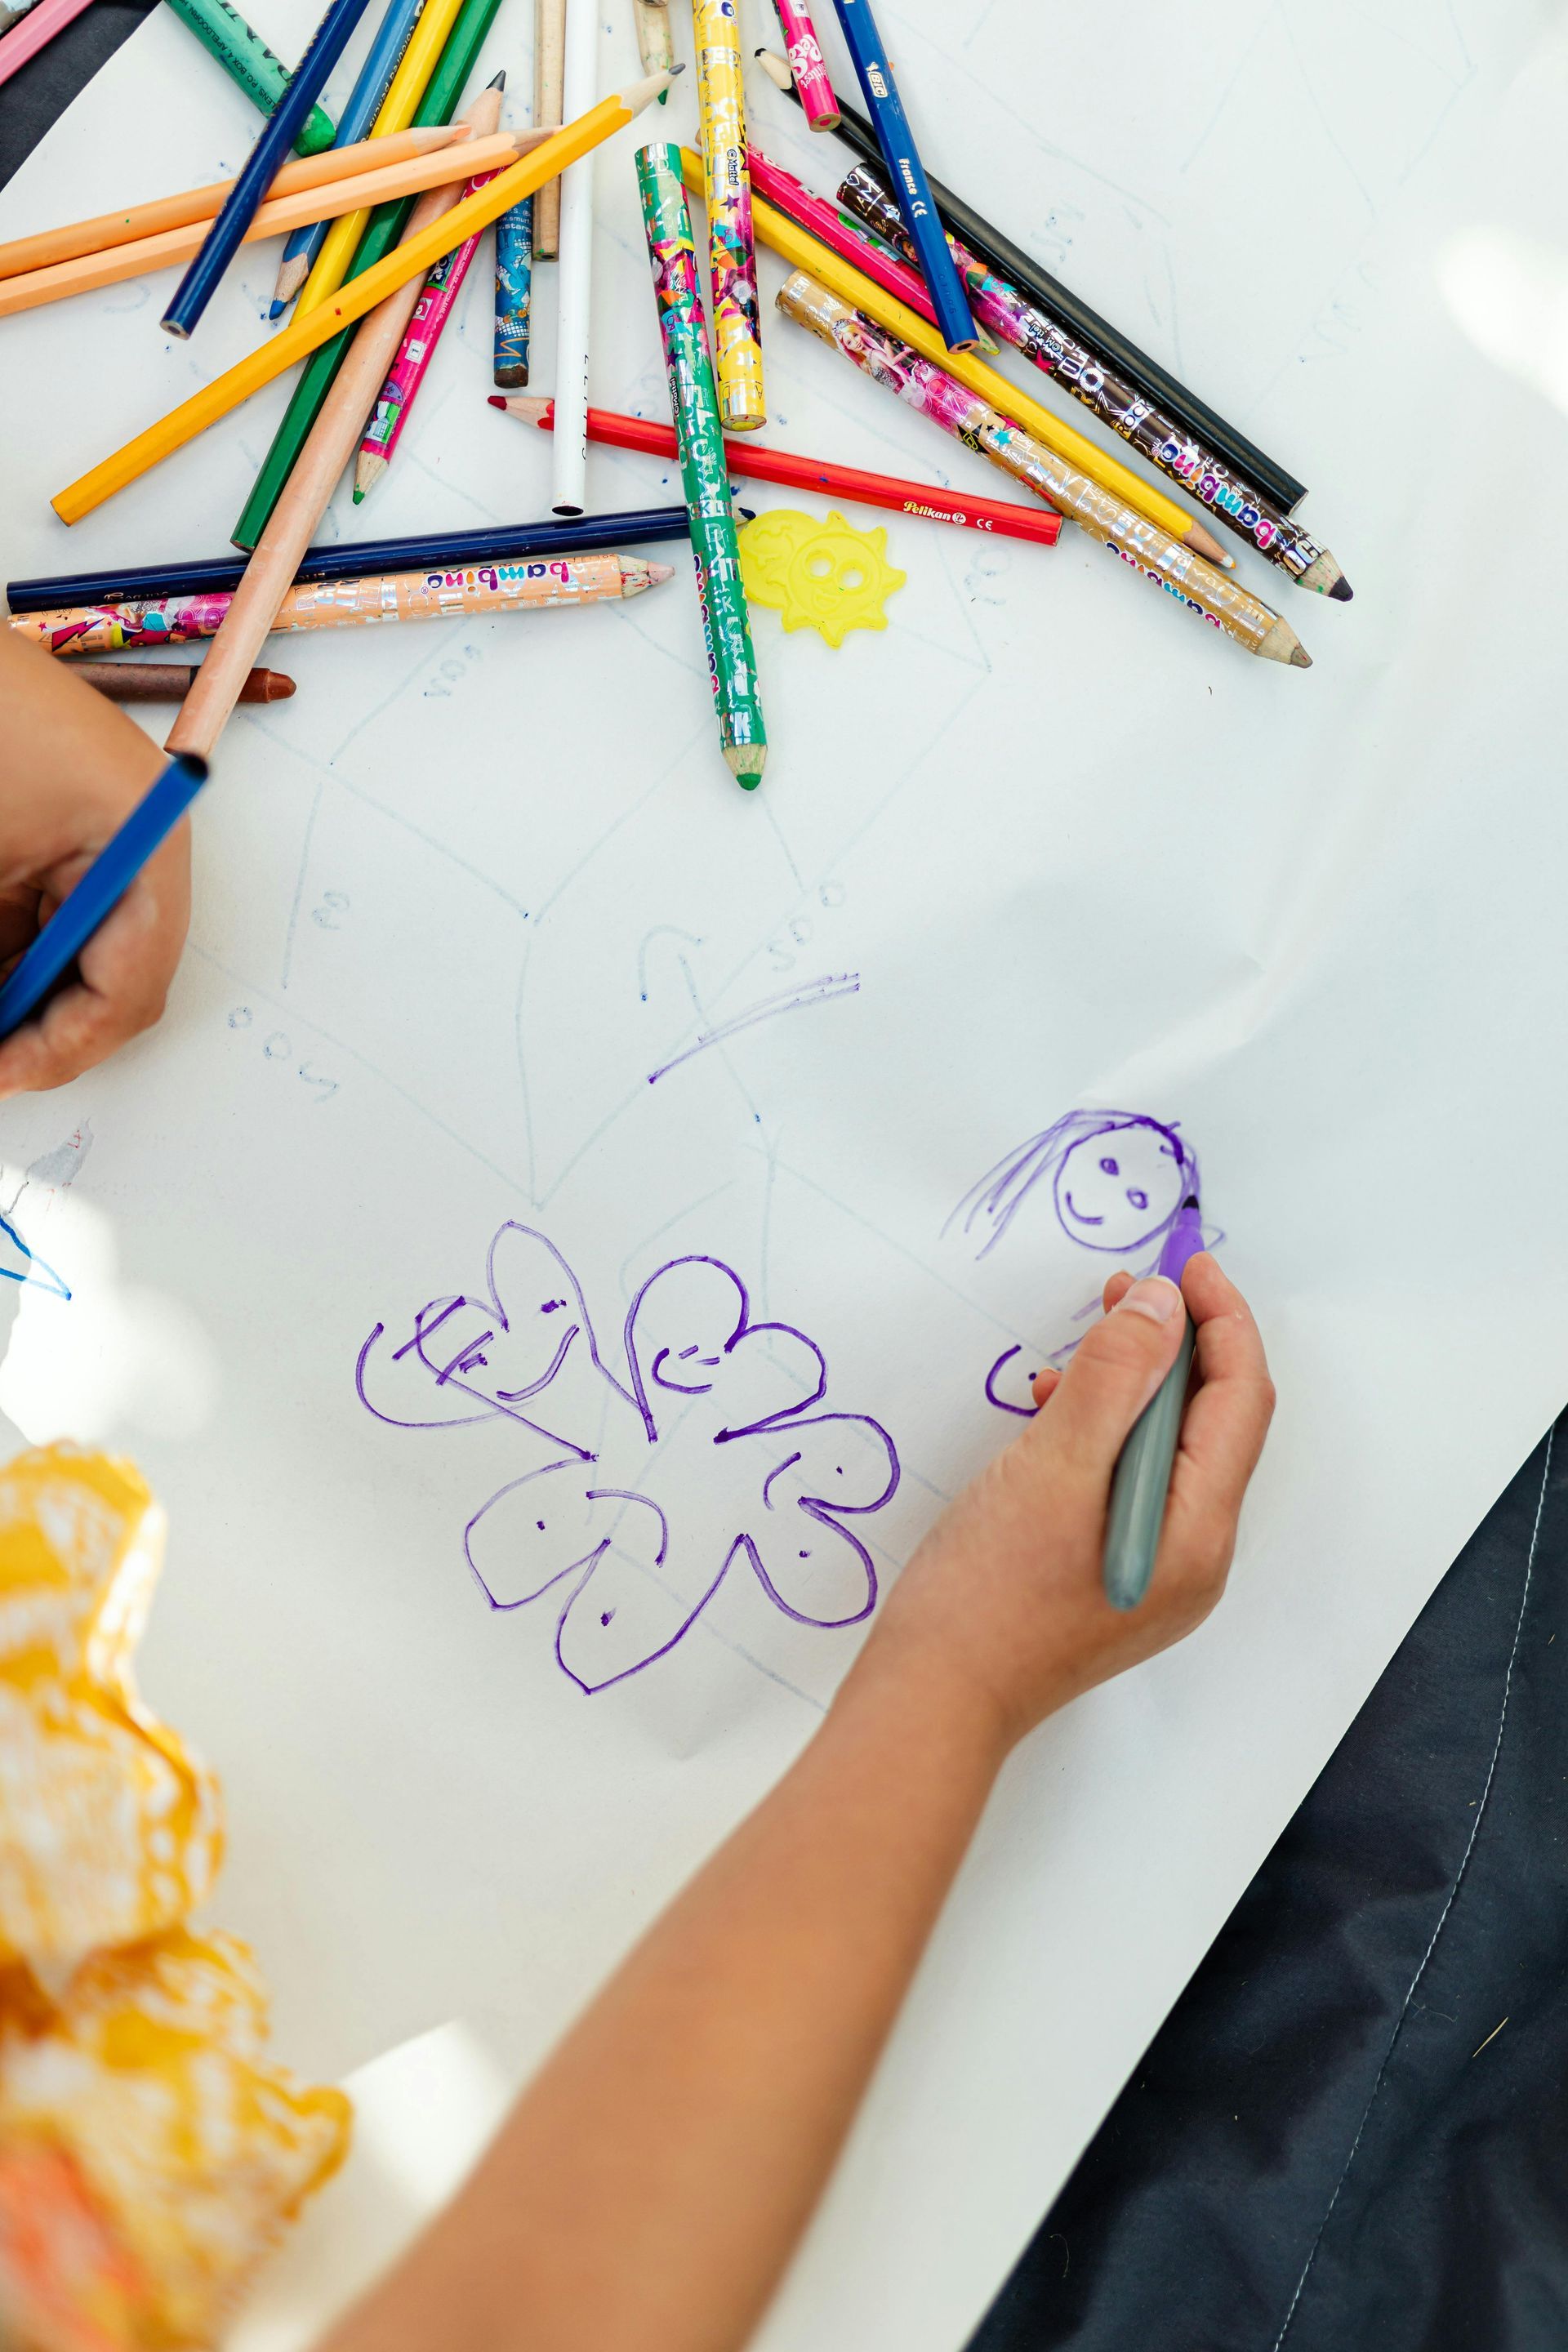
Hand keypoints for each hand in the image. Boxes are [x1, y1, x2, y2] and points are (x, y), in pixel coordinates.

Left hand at [0, 633, 185, 1100]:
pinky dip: (13, 950)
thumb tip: (3, 1048)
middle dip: (45, 1027)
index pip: (132, 983)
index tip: (3, 1075)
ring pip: (79, 958)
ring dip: (25, 991)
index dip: (65, 1046)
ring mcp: (104, 832)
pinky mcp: (61, 826)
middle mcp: (140, 842)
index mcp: (144, 839)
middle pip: (115, 979)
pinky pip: (49, 916)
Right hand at [856, 1253, 1273, 1751]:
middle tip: (1123, 1292)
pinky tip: (1049, 1418)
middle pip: (1210, 1423)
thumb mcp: (1053, 1464)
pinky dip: (1102, 1434)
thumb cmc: (986, 1596)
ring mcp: (1154, 1570)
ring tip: (1072, 1358)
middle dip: (1174, 1346)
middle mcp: (1192, 1555)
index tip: (1183, 1263)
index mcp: (1196, 1531)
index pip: (1240, 1399)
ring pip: (1166, 1450)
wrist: (932, 1699)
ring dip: (1132, 1388)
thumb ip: (1115, 1378)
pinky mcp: (1113, 1574)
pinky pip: (1131, 1482)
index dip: (1220, 1320)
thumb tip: (1163, 1307)